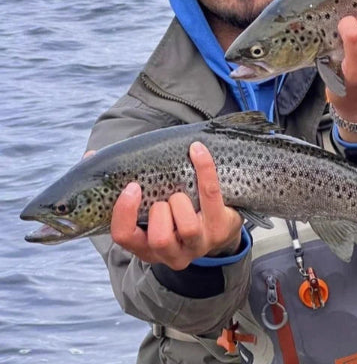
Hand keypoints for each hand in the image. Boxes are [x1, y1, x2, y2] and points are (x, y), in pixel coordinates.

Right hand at [110, 141, 242, 268]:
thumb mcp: (146, 207)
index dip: (124, 212)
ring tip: (181, 194)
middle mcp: (171, 253)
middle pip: (160, 238)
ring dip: (181, 202)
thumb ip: (116, 184)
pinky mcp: (221, 228)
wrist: (216, 226)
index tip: (132, 187)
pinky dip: (204, 168)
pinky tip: (197, 150)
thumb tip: (90, 156)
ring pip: (188, 228)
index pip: (125, 237)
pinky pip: (211, 194)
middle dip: (160, 211)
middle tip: (164, 199)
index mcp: (146, 247)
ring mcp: (199, 243)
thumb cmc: (172, 212)